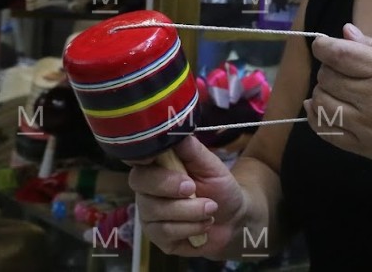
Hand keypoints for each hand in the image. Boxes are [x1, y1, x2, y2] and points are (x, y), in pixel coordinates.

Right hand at [129, 136, 245, 258]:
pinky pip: (167, 233)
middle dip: (170, 186)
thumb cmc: (218, 186)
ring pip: (157, 212)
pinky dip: (191, 227)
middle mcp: (147, 192)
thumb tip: (175, 132)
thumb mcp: (209, 164)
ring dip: (190, 210)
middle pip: (142, 185)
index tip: (159, 159)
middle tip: (193, 187)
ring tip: (211, 208)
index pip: (138, 161)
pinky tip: (205, 224)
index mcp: (156, 168)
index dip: (143, 159)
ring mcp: (150, 217)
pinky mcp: (159, 238)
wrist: (233, 217)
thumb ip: (191, 149)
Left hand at [304, 23, 371, 170]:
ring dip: (321, 91)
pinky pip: (326, 132)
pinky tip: (319, 108)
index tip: (323, 45)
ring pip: (321, 104)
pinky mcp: (364, 148)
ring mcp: (366, 126)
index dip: (323, 46)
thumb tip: (346, 32)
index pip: (338, 54)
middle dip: (327, 68)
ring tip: (335, 88)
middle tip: (339, 68)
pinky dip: (316, 117)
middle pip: (327, 77)